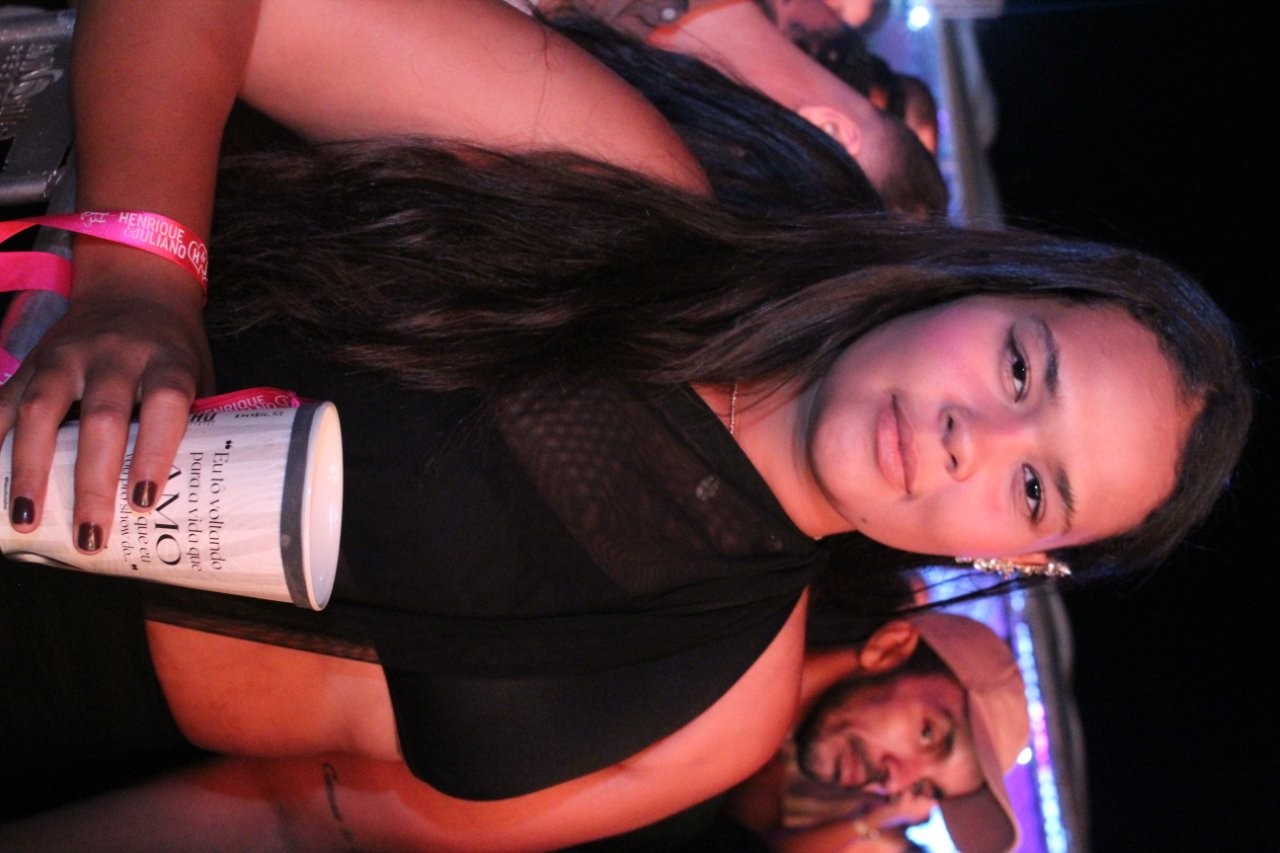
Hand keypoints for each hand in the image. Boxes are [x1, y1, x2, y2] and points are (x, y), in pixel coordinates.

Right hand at [0, 256, 210, 552]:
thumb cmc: (174, 350)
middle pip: (102, 418)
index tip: (141, 501)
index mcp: (167, 361)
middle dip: (92, 482)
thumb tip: (193, 495)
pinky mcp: (34, 360)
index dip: (152, 453)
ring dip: (30, 470)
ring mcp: (68, 355)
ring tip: (26, 520)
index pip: (163, 405)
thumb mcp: (198, 376)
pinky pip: (4, 399)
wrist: (137, 289)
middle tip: (89, 535)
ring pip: (42, 410)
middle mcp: (116, 355)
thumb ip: (193, 423)